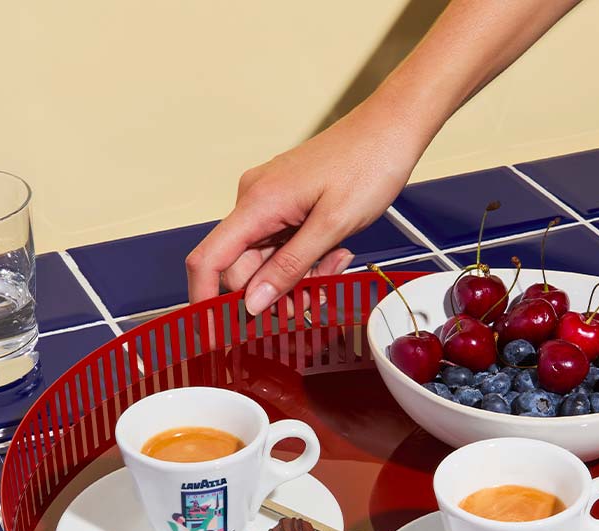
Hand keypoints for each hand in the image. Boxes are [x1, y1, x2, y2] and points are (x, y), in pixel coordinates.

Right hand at [186, 105, 422, 311]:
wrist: (392, 130)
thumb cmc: (368, 166)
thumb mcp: (333, 226)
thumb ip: (290, 267)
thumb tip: (253, 304)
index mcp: (257, 204)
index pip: (208, 260)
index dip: (206, 300)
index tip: (217, 333)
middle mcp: (255, 201)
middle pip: (244, 268)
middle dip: (275, 294)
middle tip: (313, 303)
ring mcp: (271, 203)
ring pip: (270, 261)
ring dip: (299, 278)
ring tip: (336, 269)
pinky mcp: (289, 204)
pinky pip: (286, 246)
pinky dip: (308, 260)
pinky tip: (337, 254)